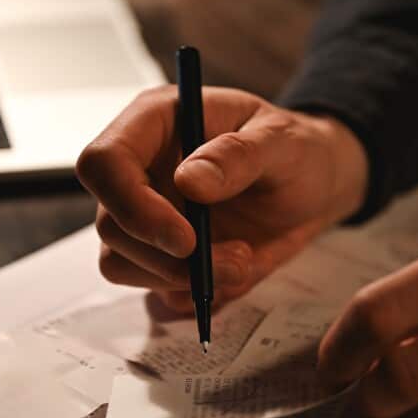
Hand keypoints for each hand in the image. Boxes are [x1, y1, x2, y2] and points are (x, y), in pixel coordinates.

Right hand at [76, 86, 367, 309]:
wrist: (313, 186)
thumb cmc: (295, 149)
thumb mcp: (283, 141)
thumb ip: (239, 156)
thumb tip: (188, 181)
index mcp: (153, 123)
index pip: (103, 163)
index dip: (132, 206)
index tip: (186, 240)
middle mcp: (138, 170)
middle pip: (111, 225)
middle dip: (168, 258)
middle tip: (236, 259)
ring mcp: (144, 216)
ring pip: (122, 264)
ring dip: (181, 279)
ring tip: (242, 262)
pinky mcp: (159, 255)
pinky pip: (153, 290)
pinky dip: (193, 294)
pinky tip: (232, 272)